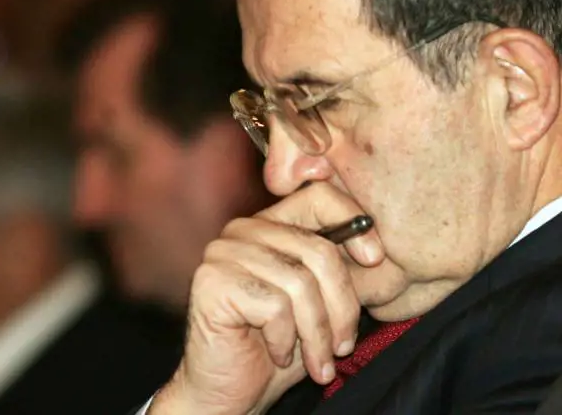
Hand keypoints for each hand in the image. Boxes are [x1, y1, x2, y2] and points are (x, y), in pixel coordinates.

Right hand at [149, 183, 385, 414]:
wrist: (229, 393)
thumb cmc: (278, 348)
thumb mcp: (322, 303)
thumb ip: (340, 268)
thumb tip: (376, 248)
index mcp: (268, 225)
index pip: (318, 195)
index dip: (353, 223)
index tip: (374, 260)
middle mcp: (242, 230)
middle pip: (318, 250)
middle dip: (342, 308)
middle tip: (343, 347)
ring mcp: (223, 252)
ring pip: (300, 283)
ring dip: (317, 333)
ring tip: (317, 360)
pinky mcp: (212, 280)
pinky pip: (275, 305)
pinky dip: (285, 339)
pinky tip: (276, 353)